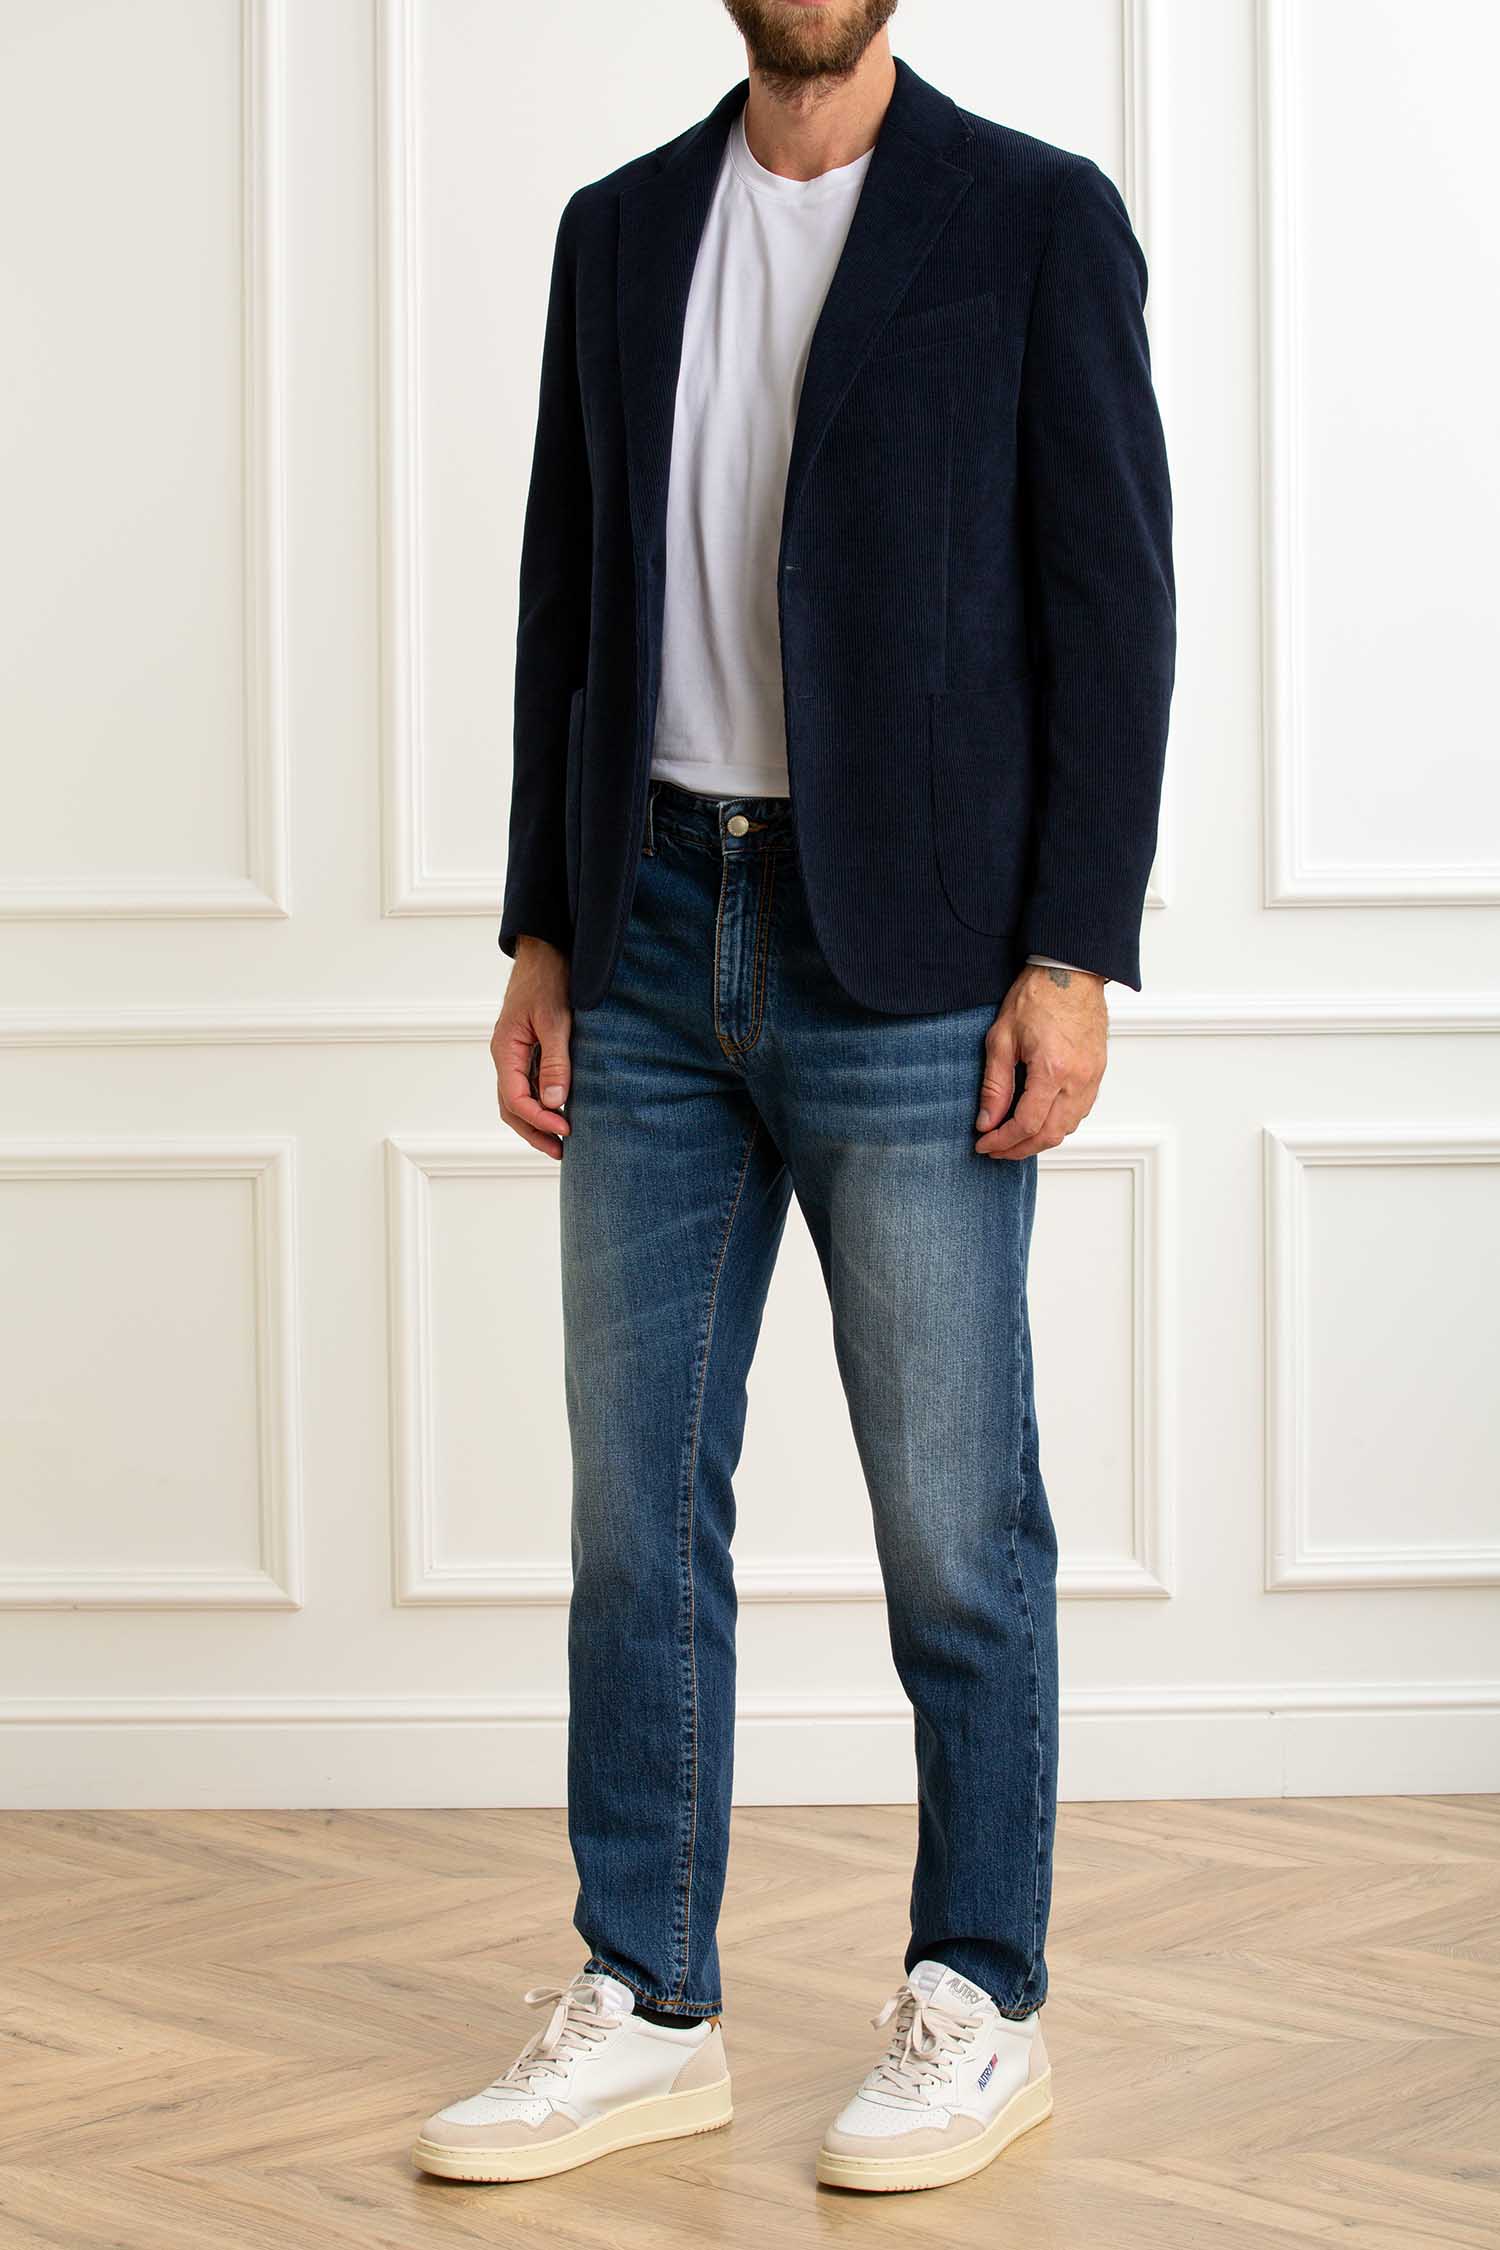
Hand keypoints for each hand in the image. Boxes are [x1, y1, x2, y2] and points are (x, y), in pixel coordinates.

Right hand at [492, 935, 572, 1158]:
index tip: (565, 1129)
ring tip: (561, 1142)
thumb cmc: (549, 979)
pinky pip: (530, 1084)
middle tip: (561, 1152)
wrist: (545, 950)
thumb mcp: (555, 1019)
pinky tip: (561, 1112)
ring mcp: (515, 1054)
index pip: (515, 1098)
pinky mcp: (528, 1050)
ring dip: (537, 1122)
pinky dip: (543, 1103)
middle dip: (534, 1131)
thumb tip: (553, 1102)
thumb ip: (556, 1060)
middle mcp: (505, 1056)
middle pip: (511, 1106)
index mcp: (505, 1049)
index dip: (538, 1119)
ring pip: (519, 1098)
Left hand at [974, 963, 1107, 1159]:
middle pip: (1050, 1135)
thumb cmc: (1038, 996)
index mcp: (1052, 1070)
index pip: (1027, 1124)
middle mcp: (1078, 1079)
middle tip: (995, 1149)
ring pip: (1068, 1128)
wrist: (1070, 972)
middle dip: (1019, 1149)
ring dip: (1040, 1140)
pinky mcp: (1098, 1073)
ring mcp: (1092, 1078)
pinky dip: (1058, 1124)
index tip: (984, 1144)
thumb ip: (995, 1085)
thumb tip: (987, 1121)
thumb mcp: (1002, 1038)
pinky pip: (1079, 1112)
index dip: (1003, 1141)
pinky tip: (1038, 1120)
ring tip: (1013, 1138)